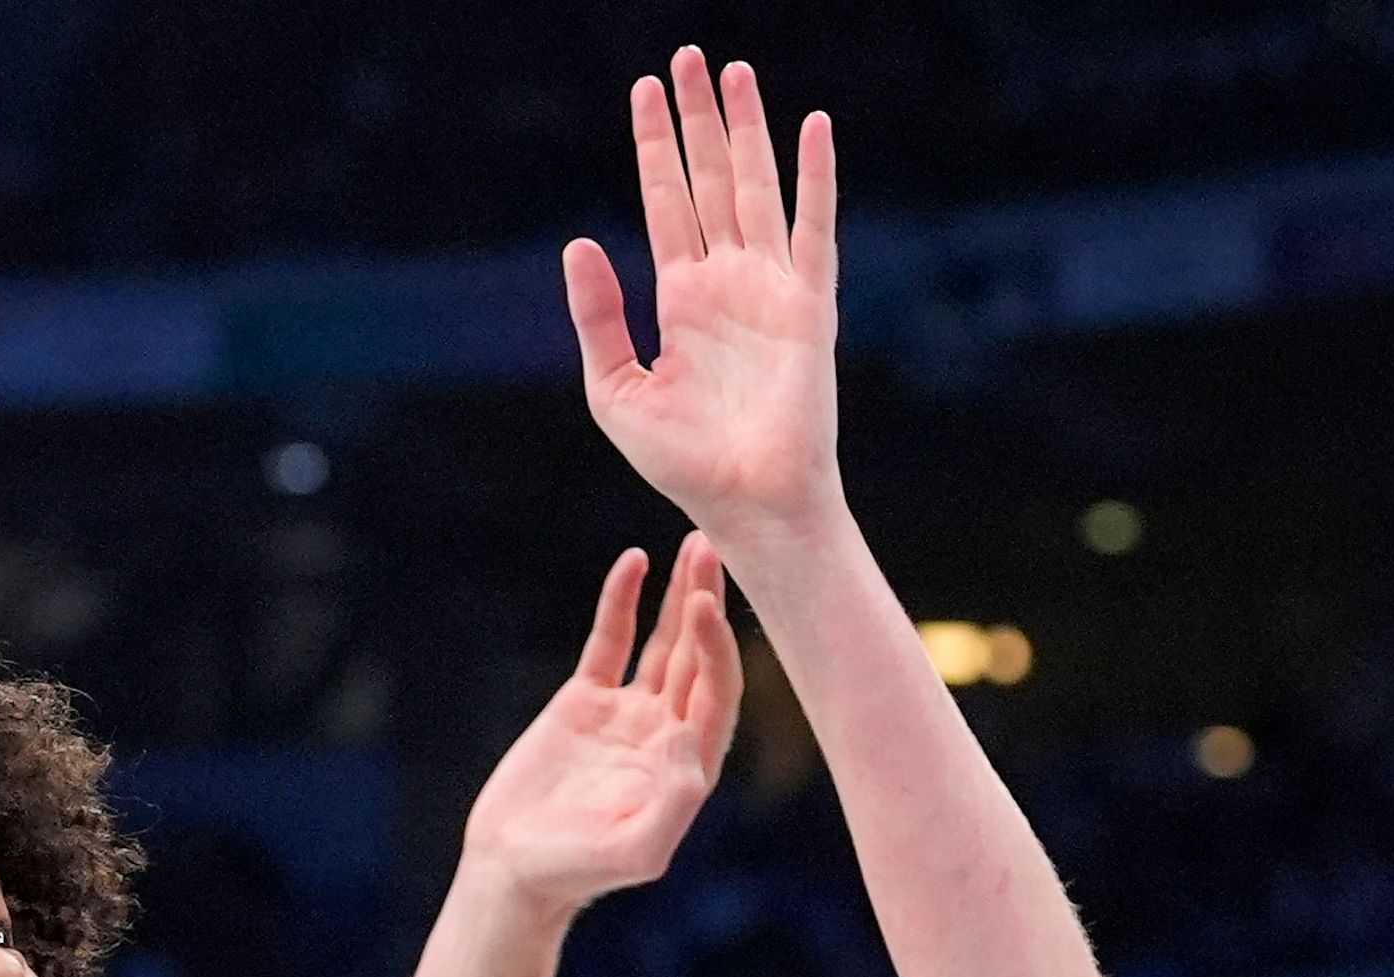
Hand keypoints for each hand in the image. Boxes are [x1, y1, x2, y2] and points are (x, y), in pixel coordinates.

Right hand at [460, 536, 742, 921]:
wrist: (511, 871)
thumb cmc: (575, 872)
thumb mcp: (634, 853)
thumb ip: (672, 806)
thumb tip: (688, 742)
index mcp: (689, 765)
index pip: (716, 692)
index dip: (716, 648)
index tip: (705, 606)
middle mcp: (666, 733)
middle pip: (699, 657)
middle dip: (707, 605)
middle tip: (710, 550)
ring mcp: (627, 715)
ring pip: (663, 643)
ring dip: (680, 596)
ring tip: (692, 545)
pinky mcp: (584, 704)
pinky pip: (609, 643)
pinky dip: (621, 603)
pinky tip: (633, 563)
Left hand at [561, 55, 843, 540]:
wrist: (747, 502)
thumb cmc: (683, 462)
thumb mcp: (617, 389)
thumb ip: (597, 317)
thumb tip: (578, 241)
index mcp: (680, 300)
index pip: (663, 202)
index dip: (654, 147)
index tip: (644, 89)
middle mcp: (726, 282)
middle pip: (709, 179)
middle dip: (697, 119)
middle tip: (686, 56)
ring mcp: (770, 287)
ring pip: (756, 187)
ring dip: (747, 129)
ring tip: (734, 71)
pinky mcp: (809, 304)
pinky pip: (814, 227)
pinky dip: (815, 177)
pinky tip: (813, 127)